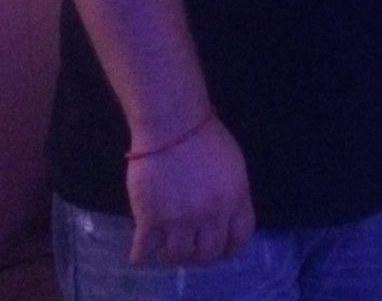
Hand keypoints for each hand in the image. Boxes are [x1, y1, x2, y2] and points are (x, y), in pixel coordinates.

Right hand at [125, 117, 253, 264]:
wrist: (172, 125)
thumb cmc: (205, 137)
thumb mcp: (234, 165)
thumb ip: (233, 194)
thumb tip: (228, 216)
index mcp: (235, 198)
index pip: (240, 239)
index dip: (230, 248)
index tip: (222, 249)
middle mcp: (211, 213)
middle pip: (208, 253)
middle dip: (201, 255)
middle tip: (191, 249)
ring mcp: (180, 218)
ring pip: (178, 256)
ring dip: (173, 255)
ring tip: (168, 246)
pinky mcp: (150, 218)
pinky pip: (144, 251)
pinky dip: (142, 255)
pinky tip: (143, 251)